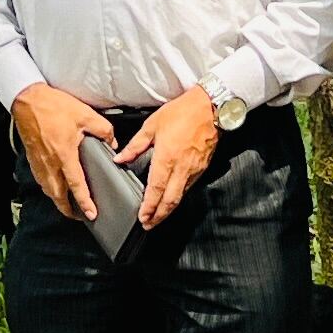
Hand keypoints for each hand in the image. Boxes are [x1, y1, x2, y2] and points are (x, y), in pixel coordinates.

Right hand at [6, 83, 111, 223]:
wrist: (27, 99)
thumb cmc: (52, 106)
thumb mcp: (84, 114)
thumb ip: (103, 130)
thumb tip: (112, 141)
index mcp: (64, 154)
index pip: (76, 185)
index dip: (84, 202)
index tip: (91, 214)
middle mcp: (50, 162)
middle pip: (57, 195)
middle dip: (67, 210)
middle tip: (78, 215)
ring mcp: (39, 161)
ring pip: (47, 189)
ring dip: (57, 200)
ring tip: (66, 203)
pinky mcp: (32, 156)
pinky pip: (40, 179)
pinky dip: (48, 187)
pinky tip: (53, 184)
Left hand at [125, 88, 222, 227]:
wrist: (211, 108)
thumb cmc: (182, 113)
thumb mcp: (152, 125)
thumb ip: (135, 145)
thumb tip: (121, 158)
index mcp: (166, 158)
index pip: (156, 190)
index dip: (148, 207)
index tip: (142, 217)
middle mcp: (181, 168)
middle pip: (170, 201)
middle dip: (159, 216)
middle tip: (148, 225)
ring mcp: (194, 170)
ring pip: (180, 197)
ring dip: (169, 209)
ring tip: (158, 216)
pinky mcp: (202, 168)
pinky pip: (189, 187)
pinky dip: (179, 197)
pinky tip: (173, 198)